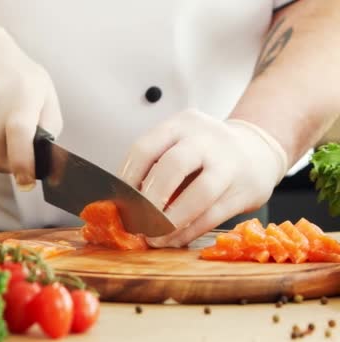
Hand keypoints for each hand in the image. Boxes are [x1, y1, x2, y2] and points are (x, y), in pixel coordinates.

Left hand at [119, 109, 287, 247]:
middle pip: (172, 166)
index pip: (145, 148)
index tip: (120, 201)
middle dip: (150, 200)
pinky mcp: (246, 189)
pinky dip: (190, 231)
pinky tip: (175, 239)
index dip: (128, 178)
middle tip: (137, 222)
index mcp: (181, 124)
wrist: (258, 148)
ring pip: (199, 194)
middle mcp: (206, 138)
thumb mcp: (180, 145)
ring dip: (171, 221)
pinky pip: (214, 214)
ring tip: (155, 237)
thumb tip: (126, 204)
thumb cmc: (205, 152)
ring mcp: (230, 162)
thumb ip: (156, 166)